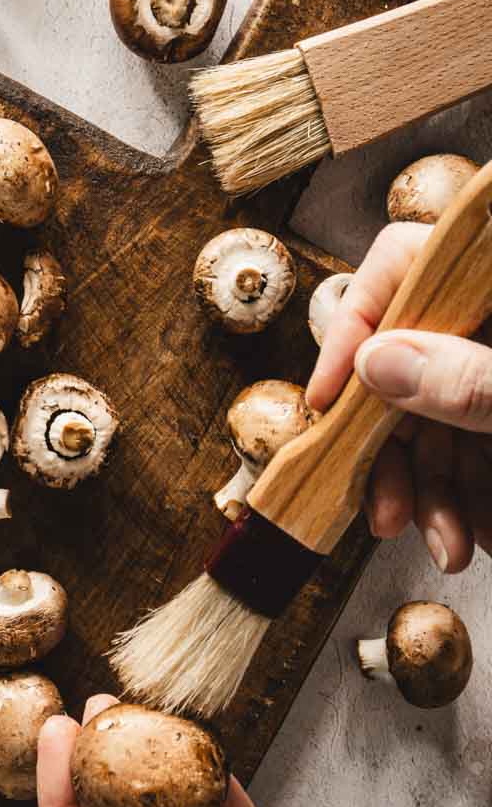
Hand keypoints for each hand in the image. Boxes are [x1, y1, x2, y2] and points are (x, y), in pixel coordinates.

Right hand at [307, 221, 491, 571]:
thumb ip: (468, 377)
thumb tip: (377, 364)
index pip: (404, 261)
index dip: (356, 328)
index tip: (330, 401)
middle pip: (413, 355)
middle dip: (396, 448)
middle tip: (385, 510)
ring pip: (445, 411)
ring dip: (436, 489)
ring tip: (450, 545)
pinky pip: (481, 436)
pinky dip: (473, 491)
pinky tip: (477, 532)